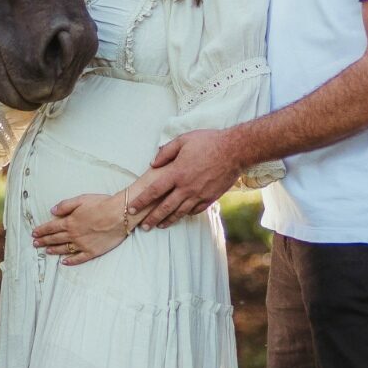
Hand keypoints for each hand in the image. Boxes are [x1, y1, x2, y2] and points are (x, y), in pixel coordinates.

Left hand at [31, 193, 136, 265]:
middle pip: (55, 239)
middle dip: (44, 241)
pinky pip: (79, 258)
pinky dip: (71, 261)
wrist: (119, 215)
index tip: (34, 233)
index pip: (51, 227)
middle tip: (35, 244)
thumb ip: (65, 205)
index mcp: (70, 221)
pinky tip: (64, 262)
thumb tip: (52, 211)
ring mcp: (82, 244)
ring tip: (46, 252)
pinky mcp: (92, 251)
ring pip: (64, 249)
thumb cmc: (101, 204)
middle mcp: (74, 234)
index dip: (41, 230)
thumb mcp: (81, 199)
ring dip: (54, 250)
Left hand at [128, 129, 247, 227]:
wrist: (235, 150)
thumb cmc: (209, 142)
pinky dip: (186, 214)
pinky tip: (181, 216)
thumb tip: (153, 163)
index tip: (131, 208)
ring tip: (159, 226)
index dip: (141, 201)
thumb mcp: (183, 140)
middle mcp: (186, 187)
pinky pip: (195, 210)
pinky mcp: (210, 197)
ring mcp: (199, 194)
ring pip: (180, 212)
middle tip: (143, 227)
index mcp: (177, 173)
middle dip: (152, 218)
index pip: (154, 191)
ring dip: (168, 220)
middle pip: (165, 207)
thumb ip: (166, 152)